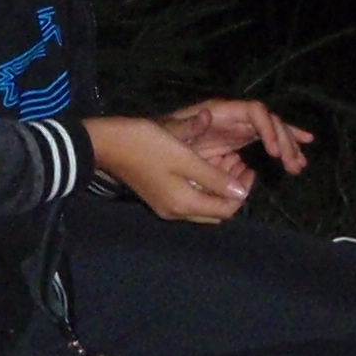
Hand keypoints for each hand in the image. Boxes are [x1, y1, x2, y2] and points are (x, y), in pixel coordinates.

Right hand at [88, 115, 253, 222]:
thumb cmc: (146, 145)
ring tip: (226, 161)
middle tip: (240, 165)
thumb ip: (214, 177)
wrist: (106, 144)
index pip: (226, 209)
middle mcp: (176, 211)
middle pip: (216, 211)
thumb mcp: (184, 157)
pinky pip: (190, 198)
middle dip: (232, 191)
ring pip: (203, 205)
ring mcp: (165, 206)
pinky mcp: (158, 197)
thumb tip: (241, 193)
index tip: (249, 168)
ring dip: (218, 187)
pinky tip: (205, 164)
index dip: (242, 192)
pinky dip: (203, 185)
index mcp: (184, 203)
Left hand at [159, 97, 311, 185]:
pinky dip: (283, 147)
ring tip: (299, 167)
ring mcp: (236, 127)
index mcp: (219, 111)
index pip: (254, 112)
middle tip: (294, 166)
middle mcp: (232, 116)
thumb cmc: (155, 138)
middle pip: (269, 122)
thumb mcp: (168, 134)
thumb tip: (207, 116)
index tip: (274, 153)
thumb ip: (187, 127)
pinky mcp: (237, 139)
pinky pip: (264, 141)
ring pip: (271, 132)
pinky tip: (301, 156)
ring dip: (288, 148)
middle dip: (285, 142)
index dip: (267, 129)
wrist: (147, 142)